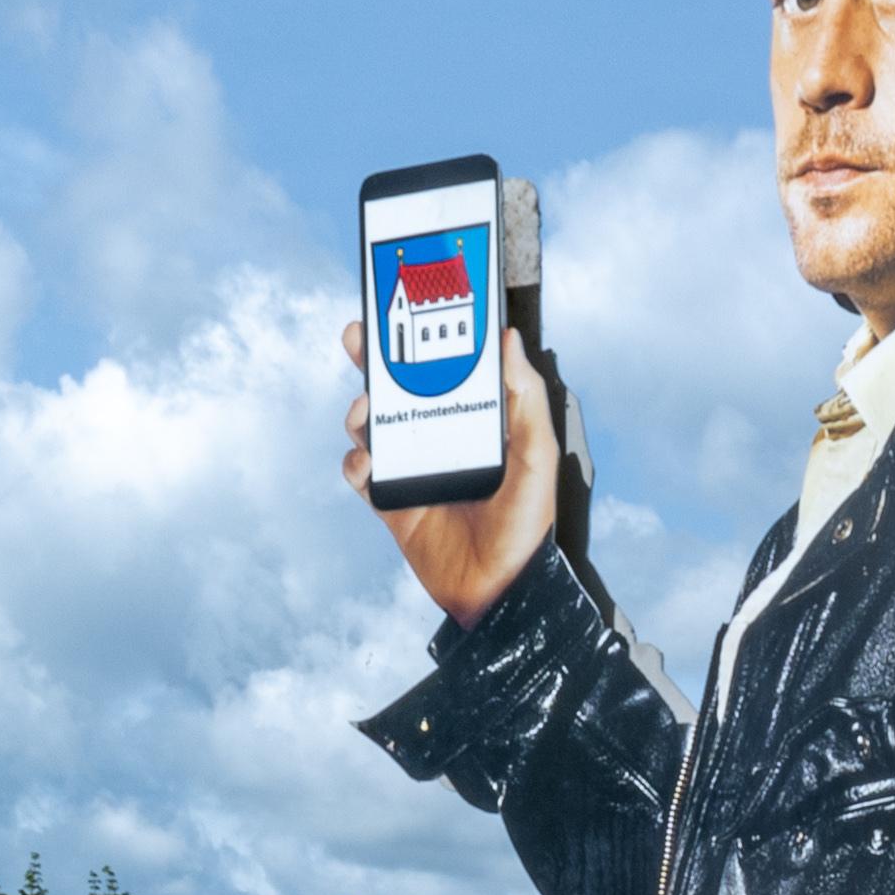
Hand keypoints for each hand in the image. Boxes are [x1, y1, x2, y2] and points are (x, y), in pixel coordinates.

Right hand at [352, 331, 577, 627]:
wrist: (499, 591)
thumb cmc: (527, 526)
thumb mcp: (537, 455)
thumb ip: (525, 398)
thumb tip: (509, 341)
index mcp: (475, 422)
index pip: (445, 369)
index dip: (425, 337)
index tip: (409, 303)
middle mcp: (439, 438)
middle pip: (398, 388)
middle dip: (373, 359)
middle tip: (360, 336)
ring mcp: (412, 468)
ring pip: (373, 424)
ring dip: (362, 410)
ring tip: (366, 410)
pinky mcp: (390, 502)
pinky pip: (362, 473)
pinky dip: (357, 463)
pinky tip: (369, 463)